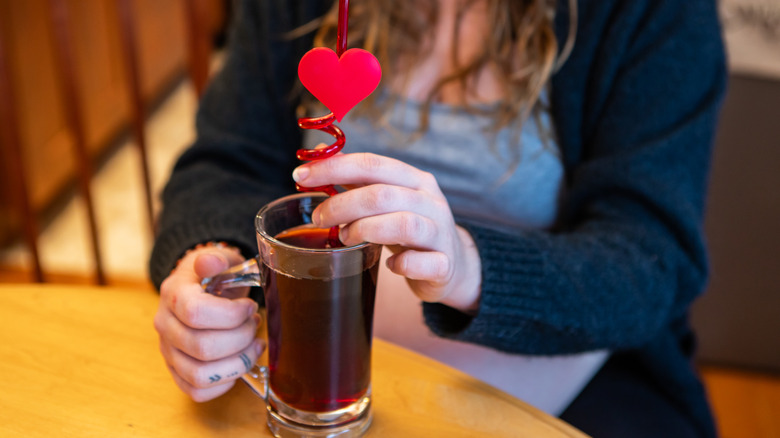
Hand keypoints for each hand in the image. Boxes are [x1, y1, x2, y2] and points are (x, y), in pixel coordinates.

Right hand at [154, 245, 263, 401]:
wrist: (201, 288)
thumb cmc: (215, 275)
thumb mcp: (219, 258)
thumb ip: (216, 258)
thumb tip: (209, 263)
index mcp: (174, 293)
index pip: (196, 313)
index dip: (231, 315)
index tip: (250, 307)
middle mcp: (165, 325)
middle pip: (203, 347)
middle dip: (241, 338)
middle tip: (255, 324)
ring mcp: (169, 351)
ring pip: (200, 375)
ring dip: (238, 364)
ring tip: (254, 345)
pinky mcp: (177, 370)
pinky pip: (197, 391)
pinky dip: (225, 383)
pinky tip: (240, 362)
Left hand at [293, 152, 481, 312]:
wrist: (453, 265)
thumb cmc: (410, 229)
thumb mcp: (389, 201)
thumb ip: (358, 183)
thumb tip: (316, 162)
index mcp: (415, 180)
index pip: (372, 164)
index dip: (334, 168)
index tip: (301, 175)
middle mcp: (431, 202)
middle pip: (383, 194)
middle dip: (342, 204)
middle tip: (318, 219)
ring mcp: (441, 233)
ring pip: (404, 224)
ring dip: (365, 230)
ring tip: (344, 238)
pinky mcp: (444, 264)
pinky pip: (422, 263)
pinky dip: (401, 265)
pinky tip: (387, 266)